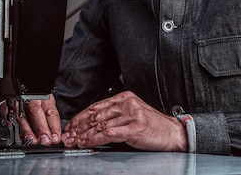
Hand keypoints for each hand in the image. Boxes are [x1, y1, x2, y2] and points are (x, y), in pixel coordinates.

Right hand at [0, 94, 62, 145]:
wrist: (19, 82)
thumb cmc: (35, 98)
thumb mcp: (47, 102)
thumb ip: (49, 117)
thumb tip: (54, 136)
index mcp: (45, 98)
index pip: (51, 112)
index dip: (54, 126)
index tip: (56, 137)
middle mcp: (32, 99)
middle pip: (37, 113)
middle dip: (41, 128)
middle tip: (45, 140)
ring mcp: (18, 102)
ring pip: (22, 116)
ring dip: (27, 130)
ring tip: (31, 140)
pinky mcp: (6, 106)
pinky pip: (8, 116)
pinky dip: (12, 127)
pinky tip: (16, 135)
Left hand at [61, 91, 187, 151]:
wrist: (172, 133)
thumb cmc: (153, 126)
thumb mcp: (133, 114)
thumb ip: (116, 115)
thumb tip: (92, 124)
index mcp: (126, 97)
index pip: (97, 106)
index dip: (81, 116)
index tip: (71, 125)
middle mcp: (127, 103)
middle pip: (96, 115)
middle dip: (78, 126)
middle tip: (68, 135)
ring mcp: (131, 115)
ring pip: (99, 125)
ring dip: (83, 135)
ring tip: (74, 141)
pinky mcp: (134, 128)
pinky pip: (108, 134)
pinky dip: (93, 139)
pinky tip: (86, 143)